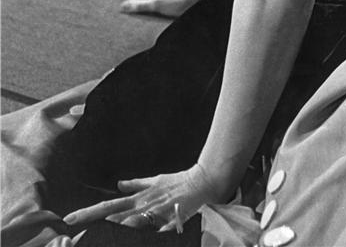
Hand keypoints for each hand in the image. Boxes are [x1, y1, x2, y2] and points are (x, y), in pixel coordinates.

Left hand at [63, 166, 215, 231]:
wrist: (201, 181)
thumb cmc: (177, 182)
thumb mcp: (155, 181)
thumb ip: (136, 185)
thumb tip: (120, 185)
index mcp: (138, 198)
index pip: (108, 206)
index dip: (89, 212)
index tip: (69, 217)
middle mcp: (143, 205)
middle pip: (113, 214)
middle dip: (92, 220)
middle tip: (72, 226)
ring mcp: (156, 212)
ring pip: (131, 222)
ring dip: (116, 228)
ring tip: (97, 235)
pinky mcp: (171, 218)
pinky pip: (158, 230)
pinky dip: (149, 234)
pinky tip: (137, 238)